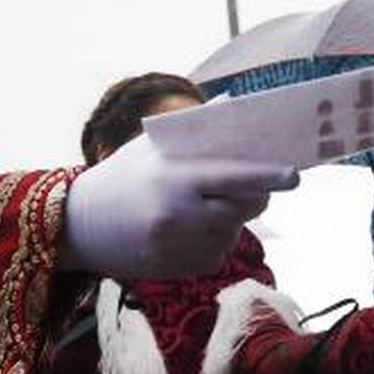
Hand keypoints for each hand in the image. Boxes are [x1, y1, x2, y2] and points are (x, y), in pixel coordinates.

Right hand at [59, 135, 297, 277]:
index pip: (236, 177)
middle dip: (258, 194)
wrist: (78, 227)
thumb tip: (237, 104)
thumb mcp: (150, 147)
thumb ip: (195, 130)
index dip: (269, 176)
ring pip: (234, 229)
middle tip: (259, 184)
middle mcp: (181, 215)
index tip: (295, 174)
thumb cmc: (120, 178)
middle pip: (245, 206)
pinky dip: (215, 238)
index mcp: (175, 178)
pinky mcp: (182, 270)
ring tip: (199, 204)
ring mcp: (182, 247)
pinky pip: (219, 251)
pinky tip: (186, 228)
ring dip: (232, 216)